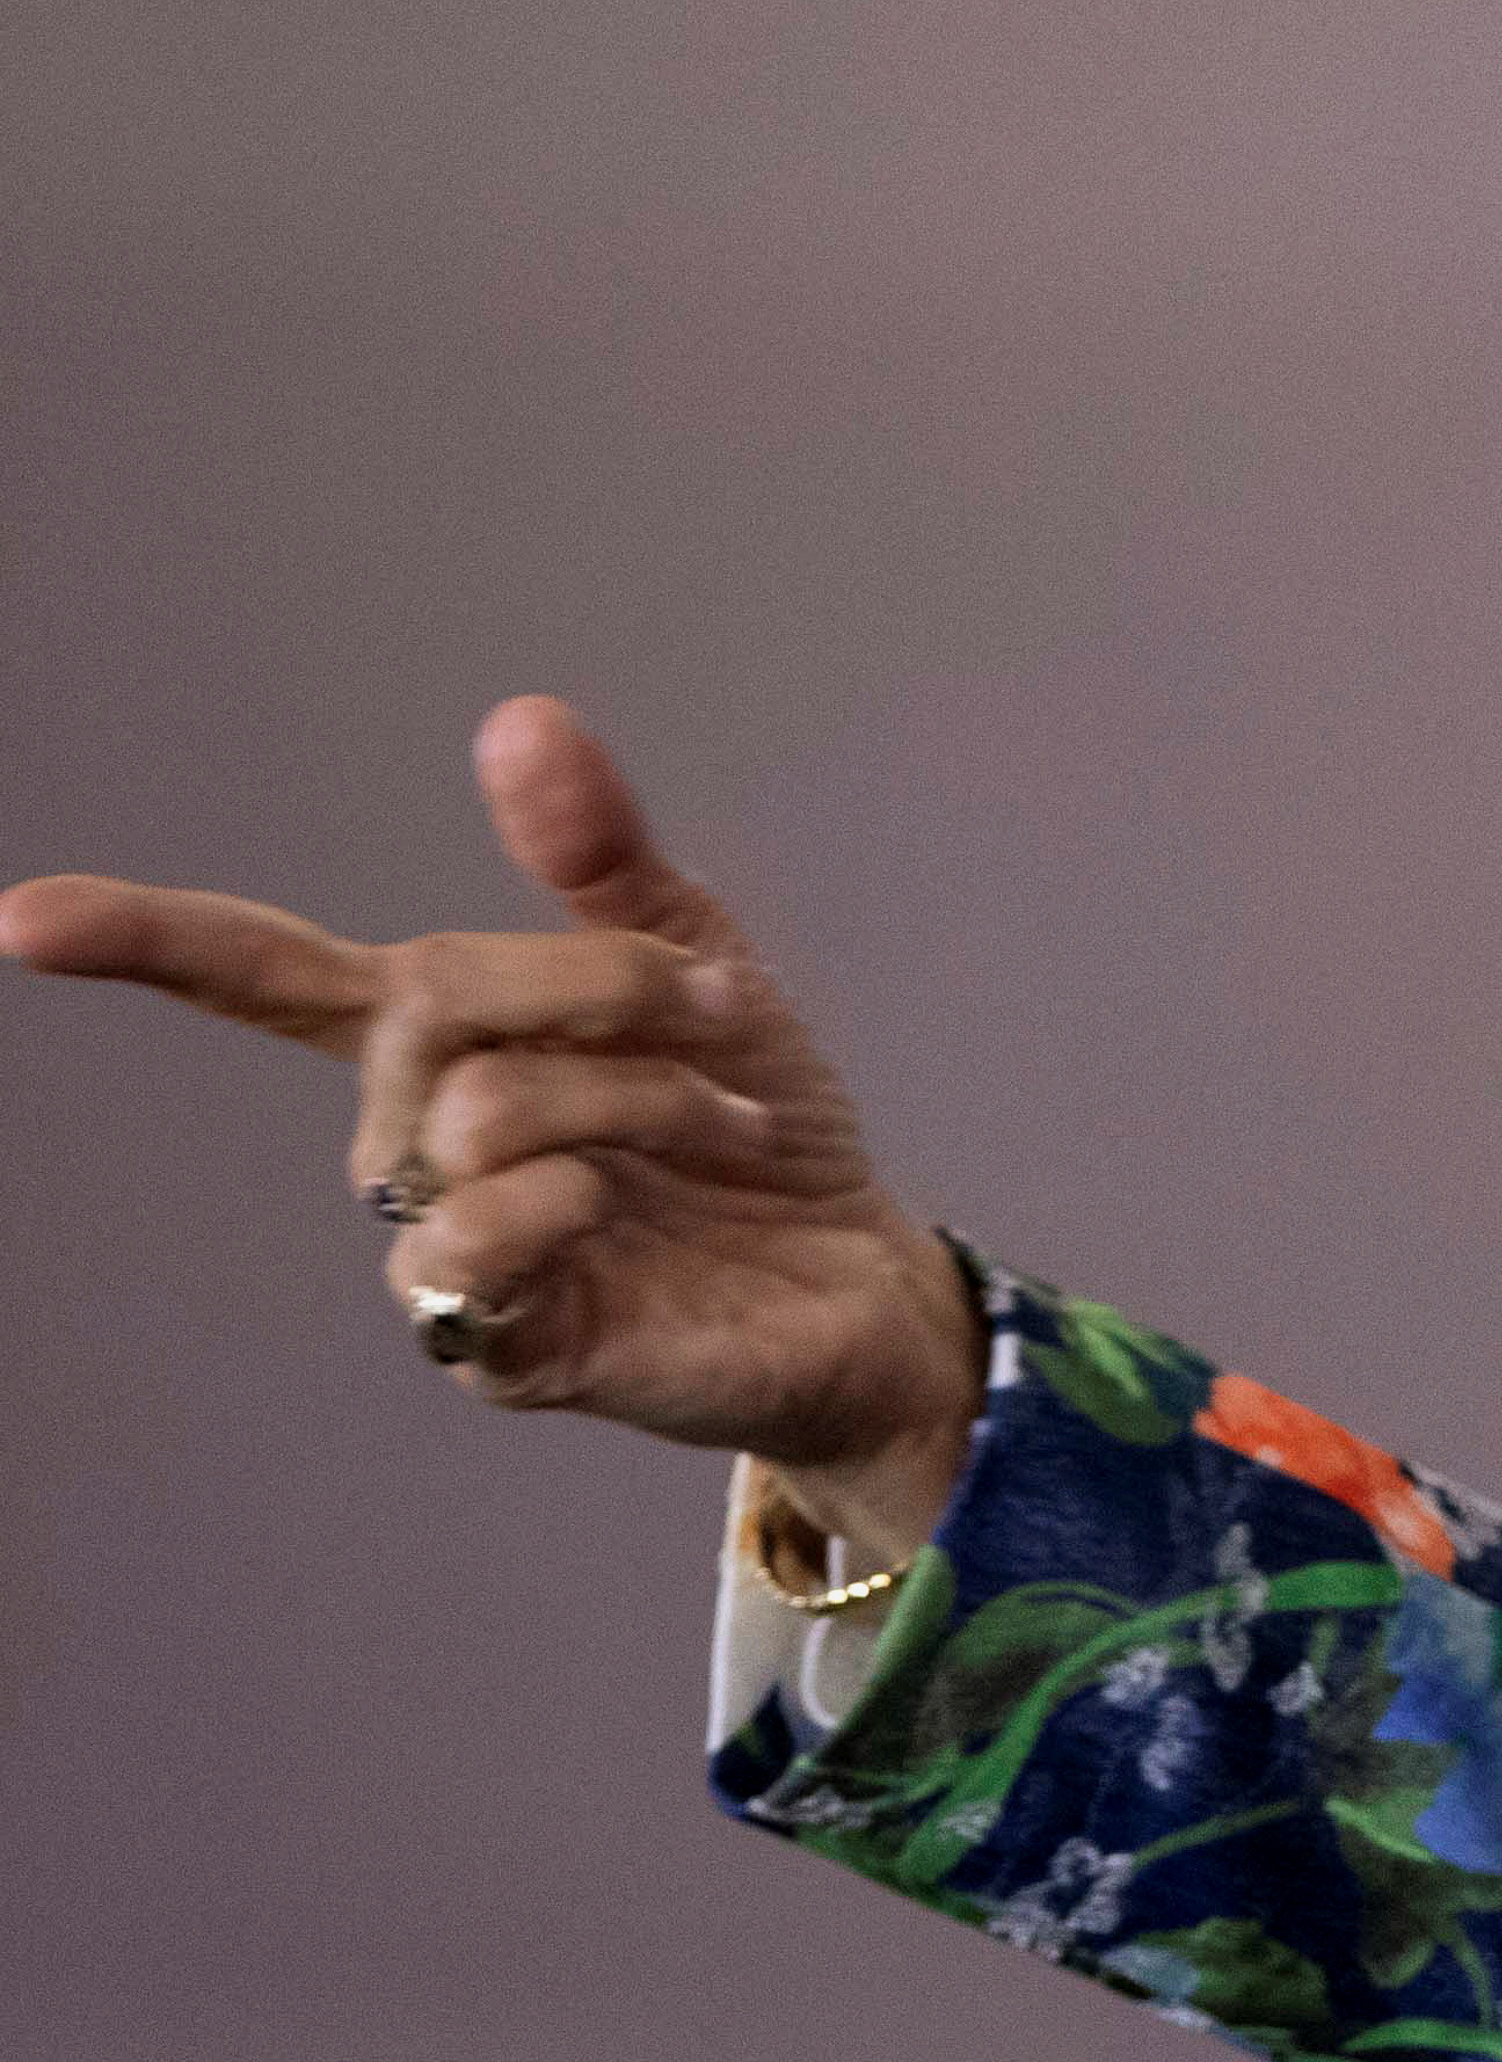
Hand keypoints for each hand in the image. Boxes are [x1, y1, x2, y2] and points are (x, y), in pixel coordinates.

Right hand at [2, 695, 983, 1553]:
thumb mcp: (697, 965)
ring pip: (476, 1113)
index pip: (263, 977)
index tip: (17, 919)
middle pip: (431, 1000)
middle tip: (720, 1014)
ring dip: (637, 1093)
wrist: (857, 1273)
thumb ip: (600, 855)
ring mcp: (439, 1243)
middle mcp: (408, 1141)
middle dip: (600, 980)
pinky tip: (628, 1215)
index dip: (146, 940)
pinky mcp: (490, 1344)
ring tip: (723, 1126)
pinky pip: (474, 1242)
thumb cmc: (756, 1122)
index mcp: (437, 1042)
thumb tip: (518, 718)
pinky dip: (572, 1201)